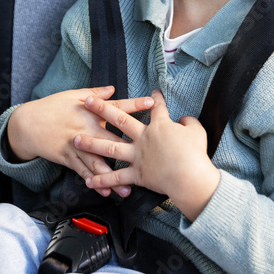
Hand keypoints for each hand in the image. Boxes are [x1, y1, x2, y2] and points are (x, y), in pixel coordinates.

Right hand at [6, 86, 154, 196]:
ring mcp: (77, 145)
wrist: (27, 124)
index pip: (116, 107)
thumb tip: (112, 88)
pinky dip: (94, 182)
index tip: (151, 103)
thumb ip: (94, 93)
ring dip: (113, 177)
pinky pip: (83, 172)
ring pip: (98, 162)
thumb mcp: (71, 95)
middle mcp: (85, 129)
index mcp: (89, 112)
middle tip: (148, 160)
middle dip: (130, 150)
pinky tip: (105, 191)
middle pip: (112, 141)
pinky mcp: (68, 157)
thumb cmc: (51, 107)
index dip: (134, 104)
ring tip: (127, 188)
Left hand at [74, 89, 220, 219]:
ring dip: (91, 143)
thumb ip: (189, 123)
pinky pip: (116, 177)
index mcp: (160, 126)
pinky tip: (88, 180)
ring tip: (76, 139)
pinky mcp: (137, 174)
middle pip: (120, 120)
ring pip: (109, 147)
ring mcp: (137, 156)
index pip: (156, 108)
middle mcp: (144, 138)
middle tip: (88, 102)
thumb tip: (184, 119)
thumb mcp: (197, 132)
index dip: (154, 100)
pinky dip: (102, 179)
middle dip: (102, 109)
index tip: (152, 93)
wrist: (190, 177)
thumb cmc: (195, 154)